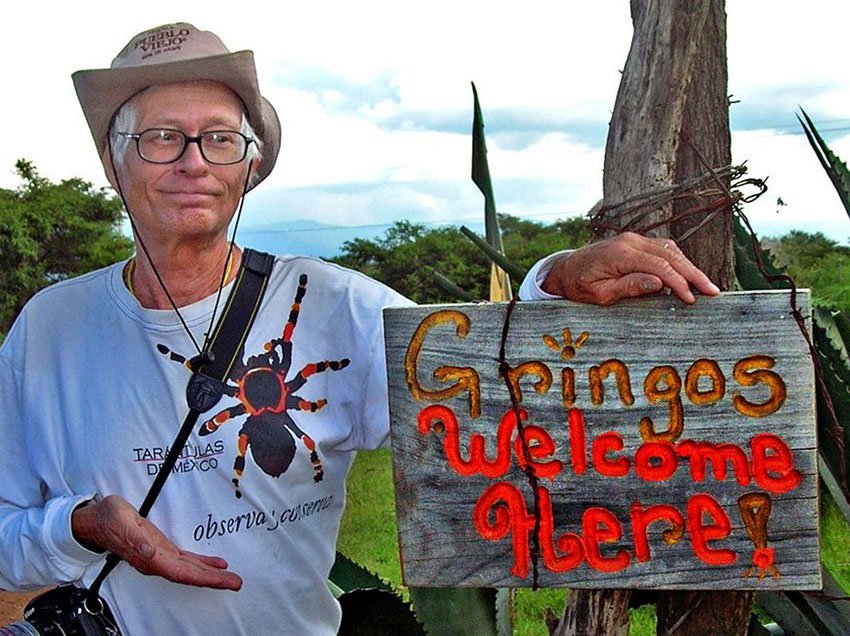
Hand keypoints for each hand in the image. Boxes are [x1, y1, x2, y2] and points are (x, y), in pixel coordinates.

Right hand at [72, 495, 241, 590]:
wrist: (96, 520)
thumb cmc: (108, 519)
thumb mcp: (120, 520)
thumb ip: (135, 538)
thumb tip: (149, 551)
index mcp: (149, 557)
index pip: (181, 572)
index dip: (202, 577)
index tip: (221, 579)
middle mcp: (157, 561)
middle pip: (190, 575)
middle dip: (214, 580)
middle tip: (236, 582)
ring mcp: (160, 557)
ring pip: (190, 570)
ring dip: (211, 574)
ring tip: (231, 578)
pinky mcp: (163, 549)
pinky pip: (186, 560)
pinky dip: (203, 563)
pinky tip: (216, 564)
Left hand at [542, 232, 719, 304]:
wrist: (566, 269)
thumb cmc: (580, 285)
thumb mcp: (600, 293)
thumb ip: (628, 286)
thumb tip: (658, 283)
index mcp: (621, 254)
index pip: (659, 266)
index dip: (678, 282)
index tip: (691, 299)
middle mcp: (630, 241)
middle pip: (670, 255)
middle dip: (693, 273)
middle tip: (712, 291)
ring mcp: (633, 239)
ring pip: (670, 249)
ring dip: (689, 267)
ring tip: (705, 286)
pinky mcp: (635, 242)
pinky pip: (663, 249)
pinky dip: (678, 262)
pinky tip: (687, 277)